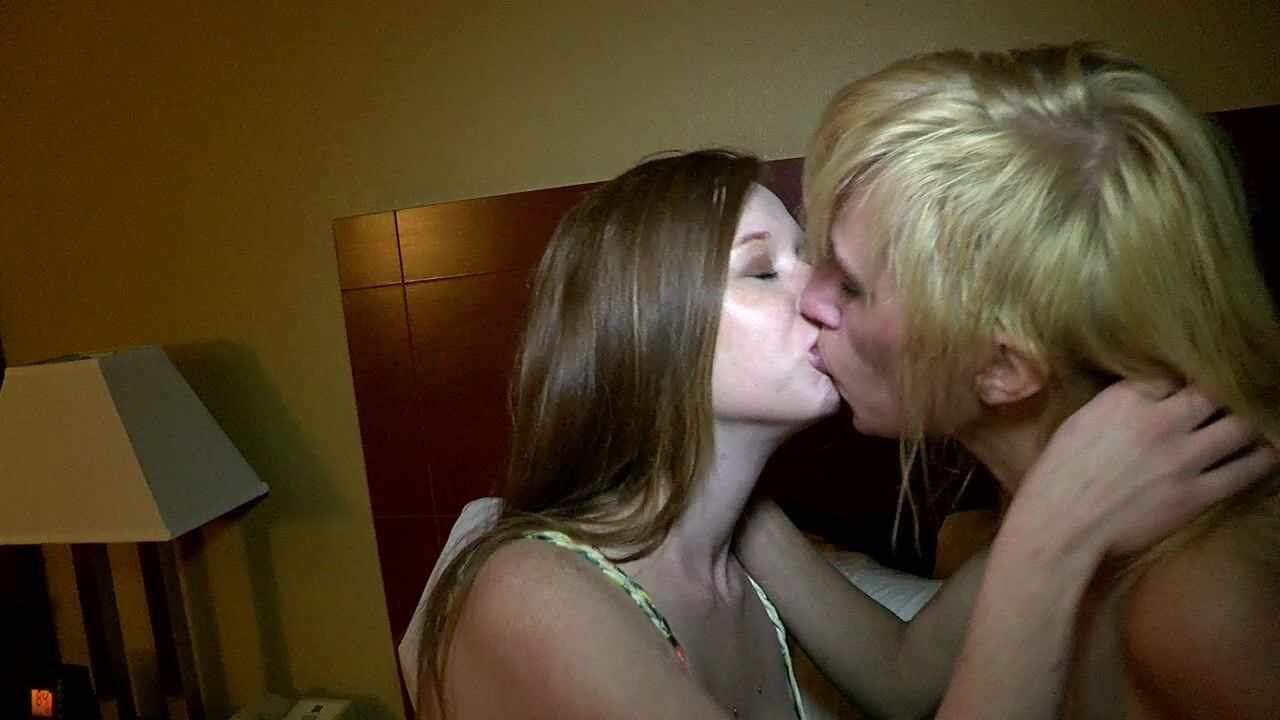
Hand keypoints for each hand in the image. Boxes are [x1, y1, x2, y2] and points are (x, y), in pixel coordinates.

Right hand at [1012, 379, 1276, 558]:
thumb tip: (1139, 402)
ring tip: (1257, 420)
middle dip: (1224, 393)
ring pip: (1239, 427)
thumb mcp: (1079, 423)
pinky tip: (1269, 453)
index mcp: (1125, 399)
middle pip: (1213, 392)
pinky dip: (1261, 460)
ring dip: (1250, 421)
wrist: (1061, 524)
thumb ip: (1115, 407)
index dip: (1181, 382)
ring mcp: (1182, 459)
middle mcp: (1160, 421)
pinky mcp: (1195, 495)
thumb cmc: (1056, 476)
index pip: (1171, 375)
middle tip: (1233, 396)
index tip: (1187, 387)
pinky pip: (1243, 472)